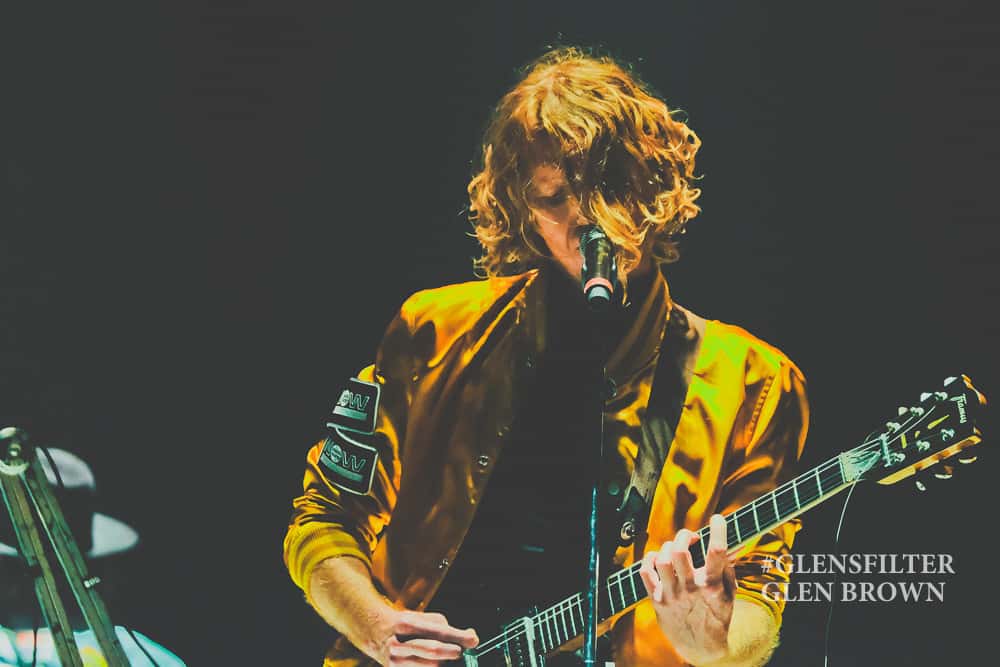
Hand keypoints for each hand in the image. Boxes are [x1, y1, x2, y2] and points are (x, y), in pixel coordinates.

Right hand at [374, 609, 478, 666]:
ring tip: (448, 655)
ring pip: (430, 666)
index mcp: (406, 623)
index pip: (437, 631)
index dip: (458, 636)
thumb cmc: (403, 625)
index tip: (473, 639)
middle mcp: (398, 643)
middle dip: (453, 651)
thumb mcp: (420, 617)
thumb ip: (444, 626)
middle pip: (434, 651)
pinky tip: (439, 663)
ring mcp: (395, 661)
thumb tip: (470, 637)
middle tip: (460, 650)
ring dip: (444, 662)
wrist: (374, 633)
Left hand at [639, 514, 736, 664]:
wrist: (701, 648)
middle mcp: (691, 588)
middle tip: (690, 537)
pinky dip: (649, 559)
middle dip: (685, 535)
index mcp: (712, 586)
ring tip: (676, 549)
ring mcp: (672, 594)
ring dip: (669, 546)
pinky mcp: (657, 600)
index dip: (718, 530)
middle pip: (680, 551)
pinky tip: (658, 557)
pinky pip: (645, 572)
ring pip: (662, 559)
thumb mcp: (730, 596)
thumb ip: (727, 570)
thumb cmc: (717, 618)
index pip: (717, 552)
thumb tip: (725, 545)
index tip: (718, 519)